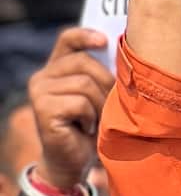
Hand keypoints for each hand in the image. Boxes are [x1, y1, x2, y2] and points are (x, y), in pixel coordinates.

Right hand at [28, 26, 114, 190]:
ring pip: (84, 83)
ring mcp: (39, 92)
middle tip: (109, 105)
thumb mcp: (98, 94)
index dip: (86, 35)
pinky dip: (90, 117)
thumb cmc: (92, 124)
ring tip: (97, 119)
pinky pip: (79, 103)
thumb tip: (126, 53)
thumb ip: (101, 73)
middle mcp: (42, 76)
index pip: (68, 39)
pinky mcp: (42, 109)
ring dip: (100, 104)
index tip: (105, 41)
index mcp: (57, 67)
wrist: (74, 160)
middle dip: (106, 83)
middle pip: (84, 62)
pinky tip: (86, 128)